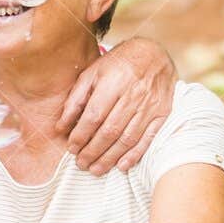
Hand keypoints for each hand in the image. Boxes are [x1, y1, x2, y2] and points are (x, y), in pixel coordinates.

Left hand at [58, 38, 175, 173]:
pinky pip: (148, 138)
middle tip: (81, 163)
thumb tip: (61, 127)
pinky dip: (135, 154)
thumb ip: (75, 99)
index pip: (94, 115)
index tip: (71, 148)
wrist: (154, 54)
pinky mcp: (162, 113)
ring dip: (110, 157)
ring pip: (128, 138)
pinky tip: (121, 165)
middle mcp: (133, 94)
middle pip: (110, 130)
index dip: (81, 135)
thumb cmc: (119, 63)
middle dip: (93, 151)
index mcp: (113, 82)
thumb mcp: (92, 73)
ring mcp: (149, 105)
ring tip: (96, 169)